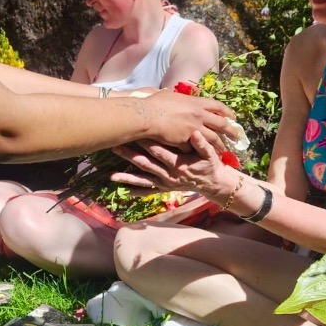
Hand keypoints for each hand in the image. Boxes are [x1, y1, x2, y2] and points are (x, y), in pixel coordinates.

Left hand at [112, 129, 235, 200]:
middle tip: (115, 147)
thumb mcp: (210, 154)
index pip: (159, 151)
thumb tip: (195, 133)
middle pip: (146, 164)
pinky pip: (149, 191)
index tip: (135, 133)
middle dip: (130, 156)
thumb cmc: (211, 165)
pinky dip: (137, 192)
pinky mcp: (164, 189)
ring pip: (144, 179)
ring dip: (128, 177)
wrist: (214, 184)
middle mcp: (169, 175)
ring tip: (112, 176)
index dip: (147, 142)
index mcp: (178, 163)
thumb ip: (202, 144)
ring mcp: (165, 183)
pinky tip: (125, 192)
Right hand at [141, 90, 235, 151]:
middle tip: (237, 137)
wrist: (147, 116)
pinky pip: (196, 148)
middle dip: (232, 131)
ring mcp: (194, 129)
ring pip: (214, 139)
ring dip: (220, 145)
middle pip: (222, 124)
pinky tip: (203, 156)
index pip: (218, 106)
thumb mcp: (168, 95)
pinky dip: (199, 151)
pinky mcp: (187, 141)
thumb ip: (176, 96)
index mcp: (197, 103)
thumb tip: (174, 92)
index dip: (228, 112)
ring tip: (225, 151)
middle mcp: (199, 115)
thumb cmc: (154, 104)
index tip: (233, 118)